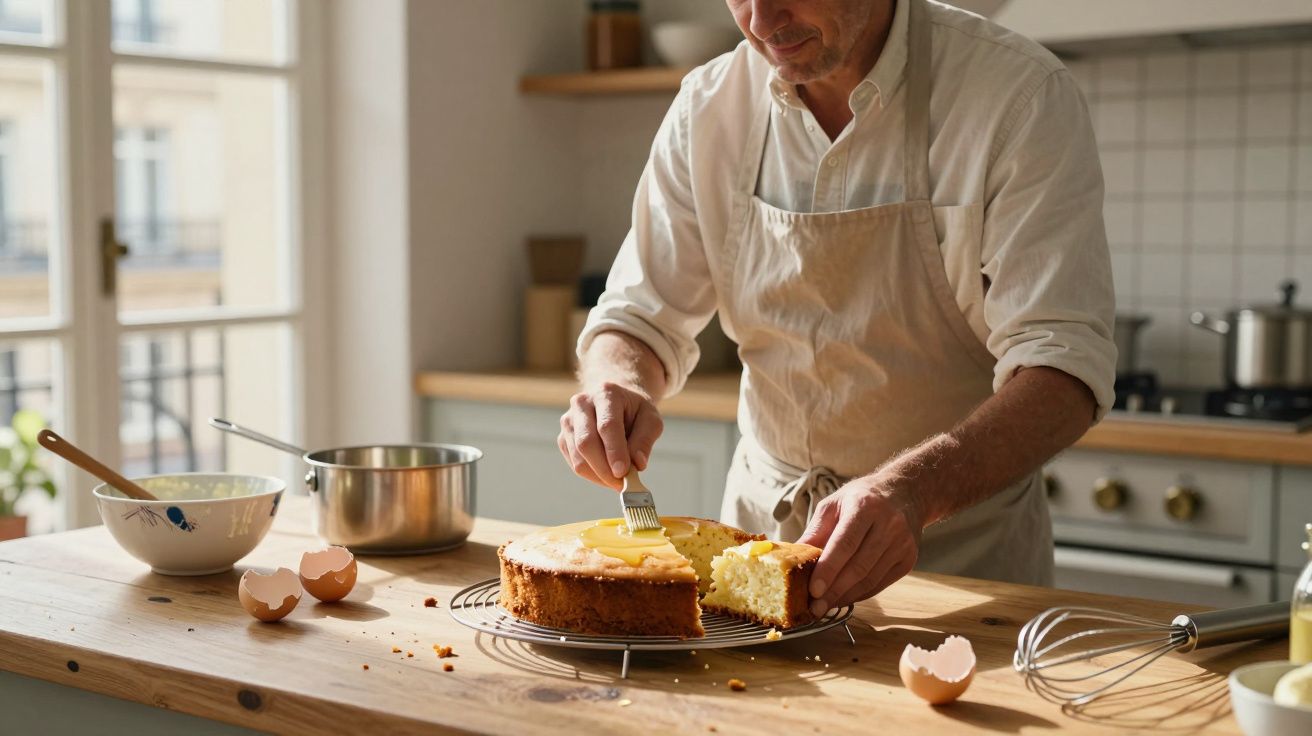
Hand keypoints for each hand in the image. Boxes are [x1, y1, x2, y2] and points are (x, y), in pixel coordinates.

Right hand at [558, 382, 663, 490]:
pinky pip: (575, 464)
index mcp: (606, 393)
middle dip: (605, 469)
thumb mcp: (650, 418)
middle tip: (623, 484)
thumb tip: (638, 464)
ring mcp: (568, 421)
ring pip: (578, 458)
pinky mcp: (563, 438)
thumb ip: (645, 439)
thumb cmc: (634, 410)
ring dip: (599, 476)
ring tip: (618, 481)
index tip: (623, 473)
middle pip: (586, 443)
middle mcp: (581, 403)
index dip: (615, 451)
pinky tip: (607, 474)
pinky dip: (592, 475)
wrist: (616, 401)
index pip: (607, 426)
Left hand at [797, 475, 924, 616]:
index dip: (829, 569)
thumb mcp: (834, 503)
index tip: (813, 590)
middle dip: (834, 590)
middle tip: (815, 607)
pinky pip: (881, 583)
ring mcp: (902, 544)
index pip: (845, 544)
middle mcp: (889, 525)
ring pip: (871, 579)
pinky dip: (860, 594)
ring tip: (825, 606)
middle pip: (859, 566)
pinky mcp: (908, 559)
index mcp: (865, 507)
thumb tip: (794, 557)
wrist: (905, 493)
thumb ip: (816, 530)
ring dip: (846, 596)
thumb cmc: (862, 498)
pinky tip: (844, 597)